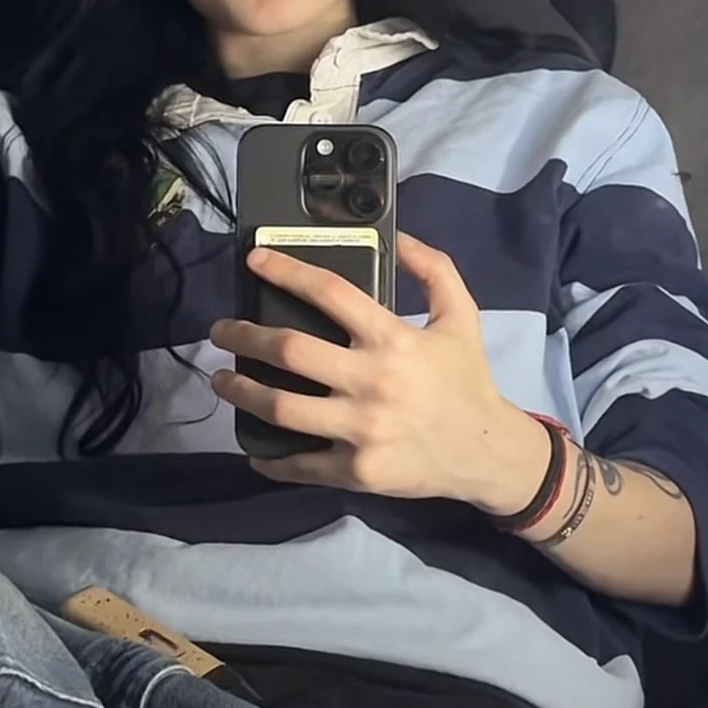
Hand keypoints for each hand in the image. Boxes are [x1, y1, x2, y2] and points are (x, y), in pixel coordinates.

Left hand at [210, 232, 549, 507]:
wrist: (486, 452)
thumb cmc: (467, 380)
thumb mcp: (462, 316)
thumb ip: (434, 270)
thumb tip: (398, 237)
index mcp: (394, 339)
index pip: (330, 293)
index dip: (286, 271)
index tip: (255, 261)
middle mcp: (372, 382)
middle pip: (290, 350)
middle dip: (244, 335)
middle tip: (221, 330)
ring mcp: (360, 429)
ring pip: (281, 407)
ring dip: (241, 391)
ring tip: (223, 379)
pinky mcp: (355, 470)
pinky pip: (298, 463)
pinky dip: (269, 457)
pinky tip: (253, 447)